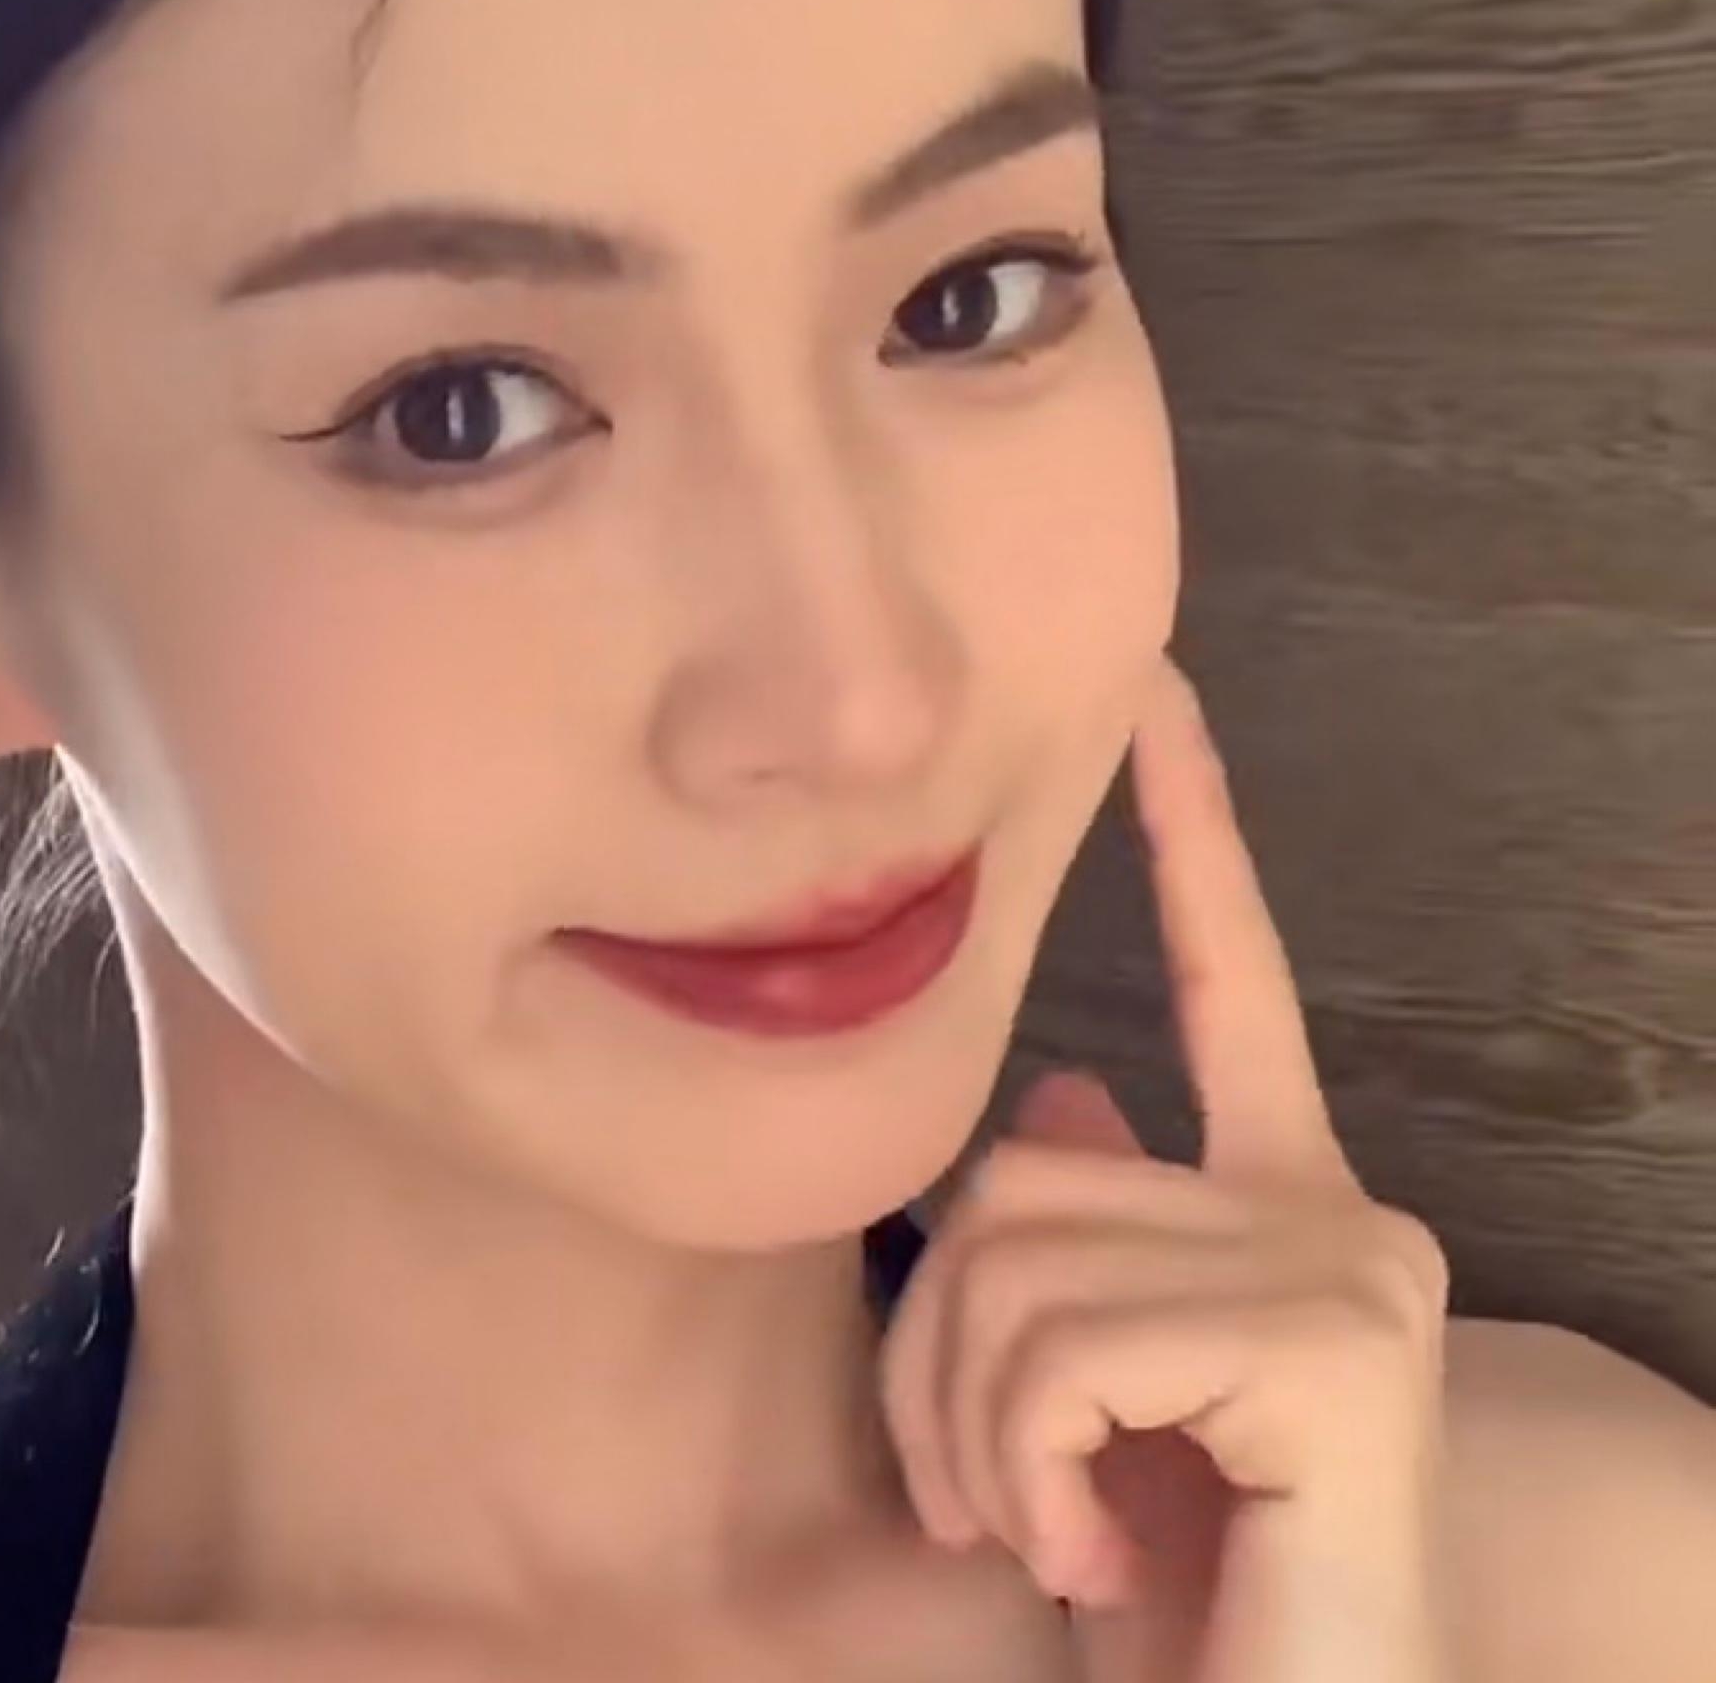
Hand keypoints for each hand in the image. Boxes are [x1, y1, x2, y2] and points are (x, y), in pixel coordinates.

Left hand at [877, 655, 1454, 1682]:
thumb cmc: (1189, 1596)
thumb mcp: (1097, 1411)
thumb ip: (1090, 1246)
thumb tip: (1068, 1096)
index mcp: (1282, 1203)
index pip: (1232, 982)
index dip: (1192, 832)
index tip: (1153, 694)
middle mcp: (1337, 1207)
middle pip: (1011, 1171)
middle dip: (941, 1358)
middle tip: (997, 1492)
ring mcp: (1348, 1264)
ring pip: (1012, 1257)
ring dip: (977, 1431)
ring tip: (1052, 1529)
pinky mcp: (1335, 1340)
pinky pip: (1064, 1347)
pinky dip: (1032, 1473)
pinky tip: (1101, 1557)